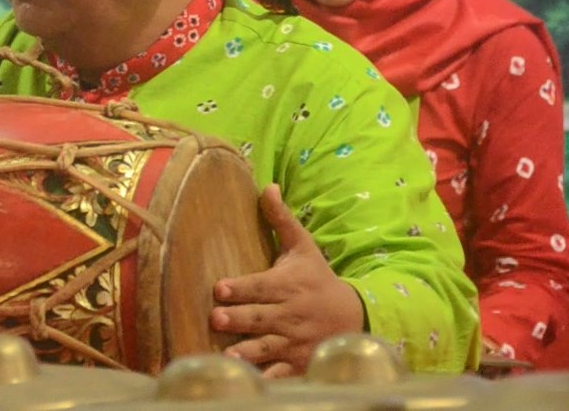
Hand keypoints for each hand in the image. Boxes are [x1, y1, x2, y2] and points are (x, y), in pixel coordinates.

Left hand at [209, 183, 364, 377]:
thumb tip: (267, 186)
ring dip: (248, 352)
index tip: (220, 288)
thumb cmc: (318, 278)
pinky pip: (282, 372)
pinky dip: (268, 377)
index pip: (261, 286)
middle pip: (261, 317)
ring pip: (268, 347)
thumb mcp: (303, 247)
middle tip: (216, 318)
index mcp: (288, 285)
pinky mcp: (298, 362)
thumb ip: (281, 220)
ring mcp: (294, 341)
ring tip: (228, 357)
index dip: (241, 287)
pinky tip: (249, 381)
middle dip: (239, 318)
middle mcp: (290, 314)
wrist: (353, 316)